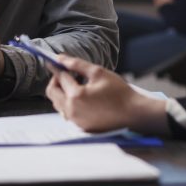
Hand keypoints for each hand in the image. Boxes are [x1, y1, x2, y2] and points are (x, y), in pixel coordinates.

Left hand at [45, 55, 168, 134]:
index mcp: (76, 95)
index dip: (57, 67)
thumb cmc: (120, 93)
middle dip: (56, 80)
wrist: (134, 115)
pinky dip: (69, 103)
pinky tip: (83, 98)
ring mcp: (75, 121)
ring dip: (62, 92)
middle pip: (52, 92)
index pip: (60, 77)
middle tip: (66, 73)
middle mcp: (72, 110)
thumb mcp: (99, 73)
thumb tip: (61, 59)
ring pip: (58, 104)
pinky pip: (67, 113)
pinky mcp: (81, 127)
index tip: (55, 62)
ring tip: (77, 85)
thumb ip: (78, 65)